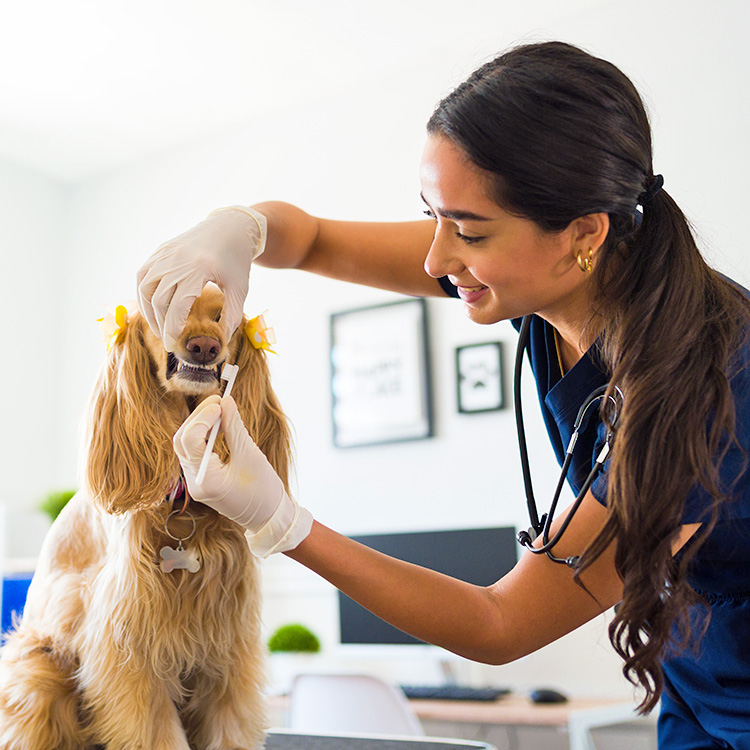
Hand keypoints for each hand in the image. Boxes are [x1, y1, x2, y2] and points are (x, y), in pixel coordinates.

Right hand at [137, 206, 266, 350]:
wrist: (230, 227)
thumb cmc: (237, 260)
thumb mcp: (240, 289)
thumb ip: (232, 316)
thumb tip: (221, 341)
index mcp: (198, 268)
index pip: (177, 306)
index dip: (172, 329)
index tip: (172, 345)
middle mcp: (177, 260)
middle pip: (158, 300)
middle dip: (161, 325)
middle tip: (168, 341)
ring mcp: (166, 254)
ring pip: (145, 288)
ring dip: (149, 312)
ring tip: (160, 328)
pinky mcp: (160, 251)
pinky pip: (143, 276)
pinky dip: (144, 295)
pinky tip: (154, 309)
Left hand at [173, 395, 312, 556]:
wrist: (270, 518)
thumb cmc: (264, 491)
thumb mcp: (250, 455)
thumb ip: (234, 427)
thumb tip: (226, 401)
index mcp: (205, 480)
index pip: (190, 440)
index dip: (203, 417)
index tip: (220, 402)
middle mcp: (194, 482)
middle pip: (182, 441)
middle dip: (198, 417)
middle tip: (218, 401)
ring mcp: (196, 482)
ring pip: (186, 445)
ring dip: (201, 425)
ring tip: (221, 412)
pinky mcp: (202, 480)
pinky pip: (195, 452)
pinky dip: (205, 436)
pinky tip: (219, 426)